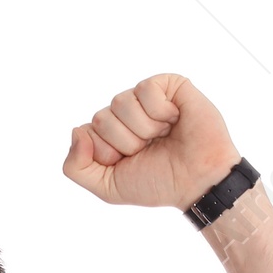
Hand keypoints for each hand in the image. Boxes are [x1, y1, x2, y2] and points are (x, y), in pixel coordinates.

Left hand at [62, 74, 240, 209]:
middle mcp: (124, 115)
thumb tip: (76, 131)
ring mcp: (144, 99)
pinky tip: (174, 120)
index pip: (85, 133)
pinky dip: (159, 112)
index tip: (127, 162)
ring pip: (120, 103)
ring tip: (163, 135)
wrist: (197, 180)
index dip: (105, 153)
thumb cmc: (156, 183)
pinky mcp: (168, 85)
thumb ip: (76, 168)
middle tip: (149, 149)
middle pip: (101, 119)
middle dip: (126, 143)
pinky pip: (145, 89)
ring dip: (144, 129)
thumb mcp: (107, 187)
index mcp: (108, 135)